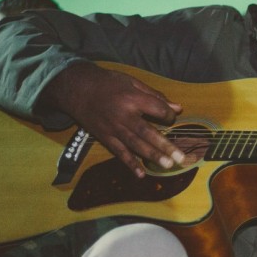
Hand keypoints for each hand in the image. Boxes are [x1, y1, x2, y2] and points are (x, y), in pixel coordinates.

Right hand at [42, 62, 184, 177]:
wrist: (77, 89)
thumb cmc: (107, 83)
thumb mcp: (132, 82)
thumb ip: (155, 96)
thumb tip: (177, 108)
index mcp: (132, 98)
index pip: (157, 109)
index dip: (168, 114)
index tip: (172, 116)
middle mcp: (123, 115)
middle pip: (147, 132)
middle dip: (165, 146)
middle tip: (180, 158)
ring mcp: (113, 128)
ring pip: (135, 145)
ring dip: (152, 156)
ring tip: (168, 165)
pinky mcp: (105, 137)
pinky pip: (119, 152)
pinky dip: (130, 164)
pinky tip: (141, 174)